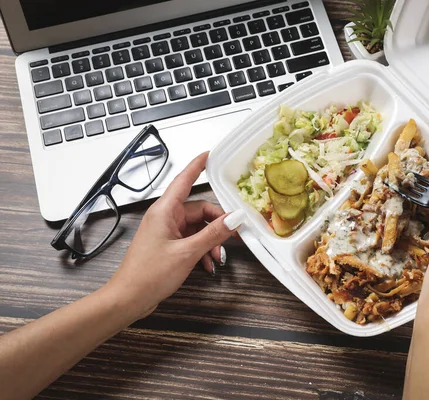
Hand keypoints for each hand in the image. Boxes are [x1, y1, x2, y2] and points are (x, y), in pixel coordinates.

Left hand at [106, 152, 243, 318]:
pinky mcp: (168, 245)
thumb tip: (234, 219)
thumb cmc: (149, 274)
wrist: (129, 298)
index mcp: (165, 211)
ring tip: (217, 258)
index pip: (184, 180)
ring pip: (197, 227)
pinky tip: (207, 264)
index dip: (197, 166)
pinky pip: (191, 240)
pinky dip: (202, 250)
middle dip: (217, 223)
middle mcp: (165, 217)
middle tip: (234, 234)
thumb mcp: (188, 252)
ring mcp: (166, 231)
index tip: (210, 154)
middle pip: (199, 209)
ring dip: (210, 241)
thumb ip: (213, 234)